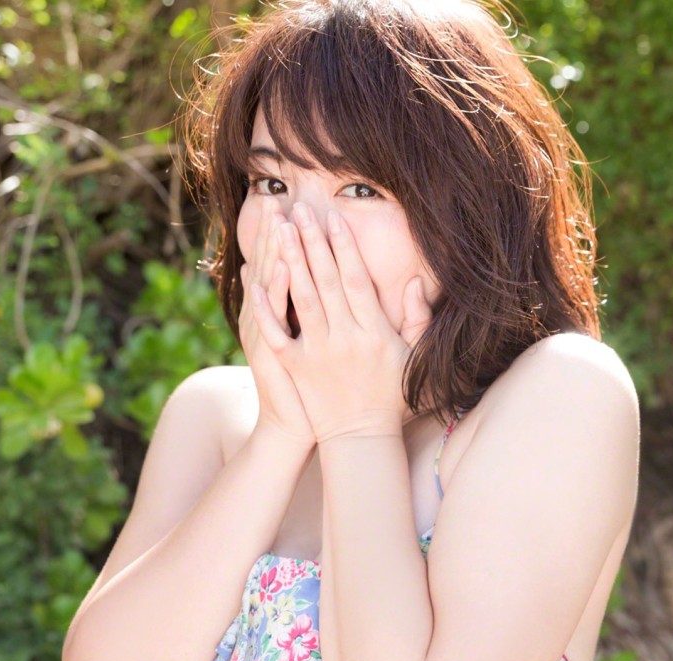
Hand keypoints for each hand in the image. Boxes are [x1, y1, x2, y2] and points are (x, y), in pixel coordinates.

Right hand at [239, 195, 316, 448]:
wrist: (298, 428)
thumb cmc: (314, 389)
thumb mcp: (311, 345)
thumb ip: (312, 311)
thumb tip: (304, 275)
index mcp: (286, 315)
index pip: (285, 267)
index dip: (287, 238)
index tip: (291, 207)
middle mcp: (272, 320)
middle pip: (274, 269)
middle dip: (277, 235)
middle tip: (276, 201)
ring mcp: (269, 335)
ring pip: (270, 288)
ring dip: (273, 255)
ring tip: (276, 224)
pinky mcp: (273, 354)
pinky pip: (272, 319)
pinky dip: (272, 295)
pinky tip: (275, 270)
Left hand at [246, 201, 433, 443]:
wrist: (361, 438)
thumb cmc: (392, 397)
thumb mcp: (416, 359)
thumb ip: (417, 320)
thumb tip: (412, 283)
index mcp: (375, 333)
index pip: (355, 280)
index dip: (343, 246)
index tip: (333, 218)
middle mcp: (344, 338)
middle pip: (325, 280)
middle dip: (311, 242)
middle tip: (300, 209)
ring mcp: (317, 352)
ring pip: (301, 297)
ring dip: (288, 260)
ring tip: (279, 228)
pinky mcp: (296, 366)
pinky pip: (276, 332)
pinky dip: (265, 306)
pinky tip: (255, 278)